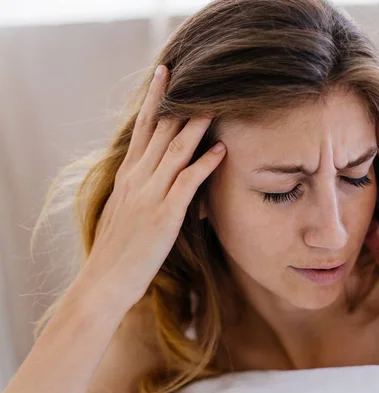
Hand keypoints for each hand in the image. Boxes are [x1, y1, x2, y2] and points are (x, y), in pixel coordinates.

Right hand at [77, 65, 225, 306]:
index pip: (143, 128)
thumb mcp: (124, 210)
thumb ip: (140, 188)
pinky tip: (220, 149)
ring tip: (215, 103)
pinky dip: (204, 164)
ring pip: (175, 150)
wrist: (105, 282)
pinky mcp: (163, 215)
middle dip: (177, 100)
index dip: (156, 100)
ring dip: (196, 125)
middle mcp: (137, 178)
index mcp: (128, 175)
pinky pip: (187, 183)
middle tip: (192, 72)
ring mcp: (150, 195)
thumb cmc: (117, 249)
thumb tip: (155, 177)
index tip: (165, 75)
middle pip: (160, 130)